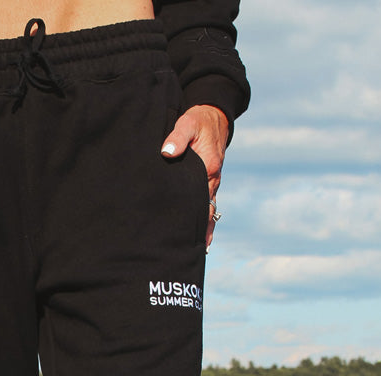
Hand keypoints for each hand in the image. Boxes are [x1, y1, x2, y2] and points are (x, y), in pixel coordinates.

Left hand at [161, 104, 228, 249]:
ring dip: (205, 231)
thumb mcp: (188, 122)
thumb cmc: (199, 120)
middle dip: (201, 233)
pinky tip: (200, 238)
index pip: (201, 200)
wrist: (213, 115)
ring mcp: (211, 183)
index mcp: (207, 169)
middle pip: (207, 212)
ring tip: (198, 254)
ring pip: (209, 212)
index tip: (188, 237)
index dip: (196, 219)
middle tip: (192, 255)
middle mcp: (212, 180)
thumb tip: (167, 152)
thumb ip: (178, 136)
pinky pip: (207, 206)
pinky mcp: (207, 183)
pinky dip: (205, 222)